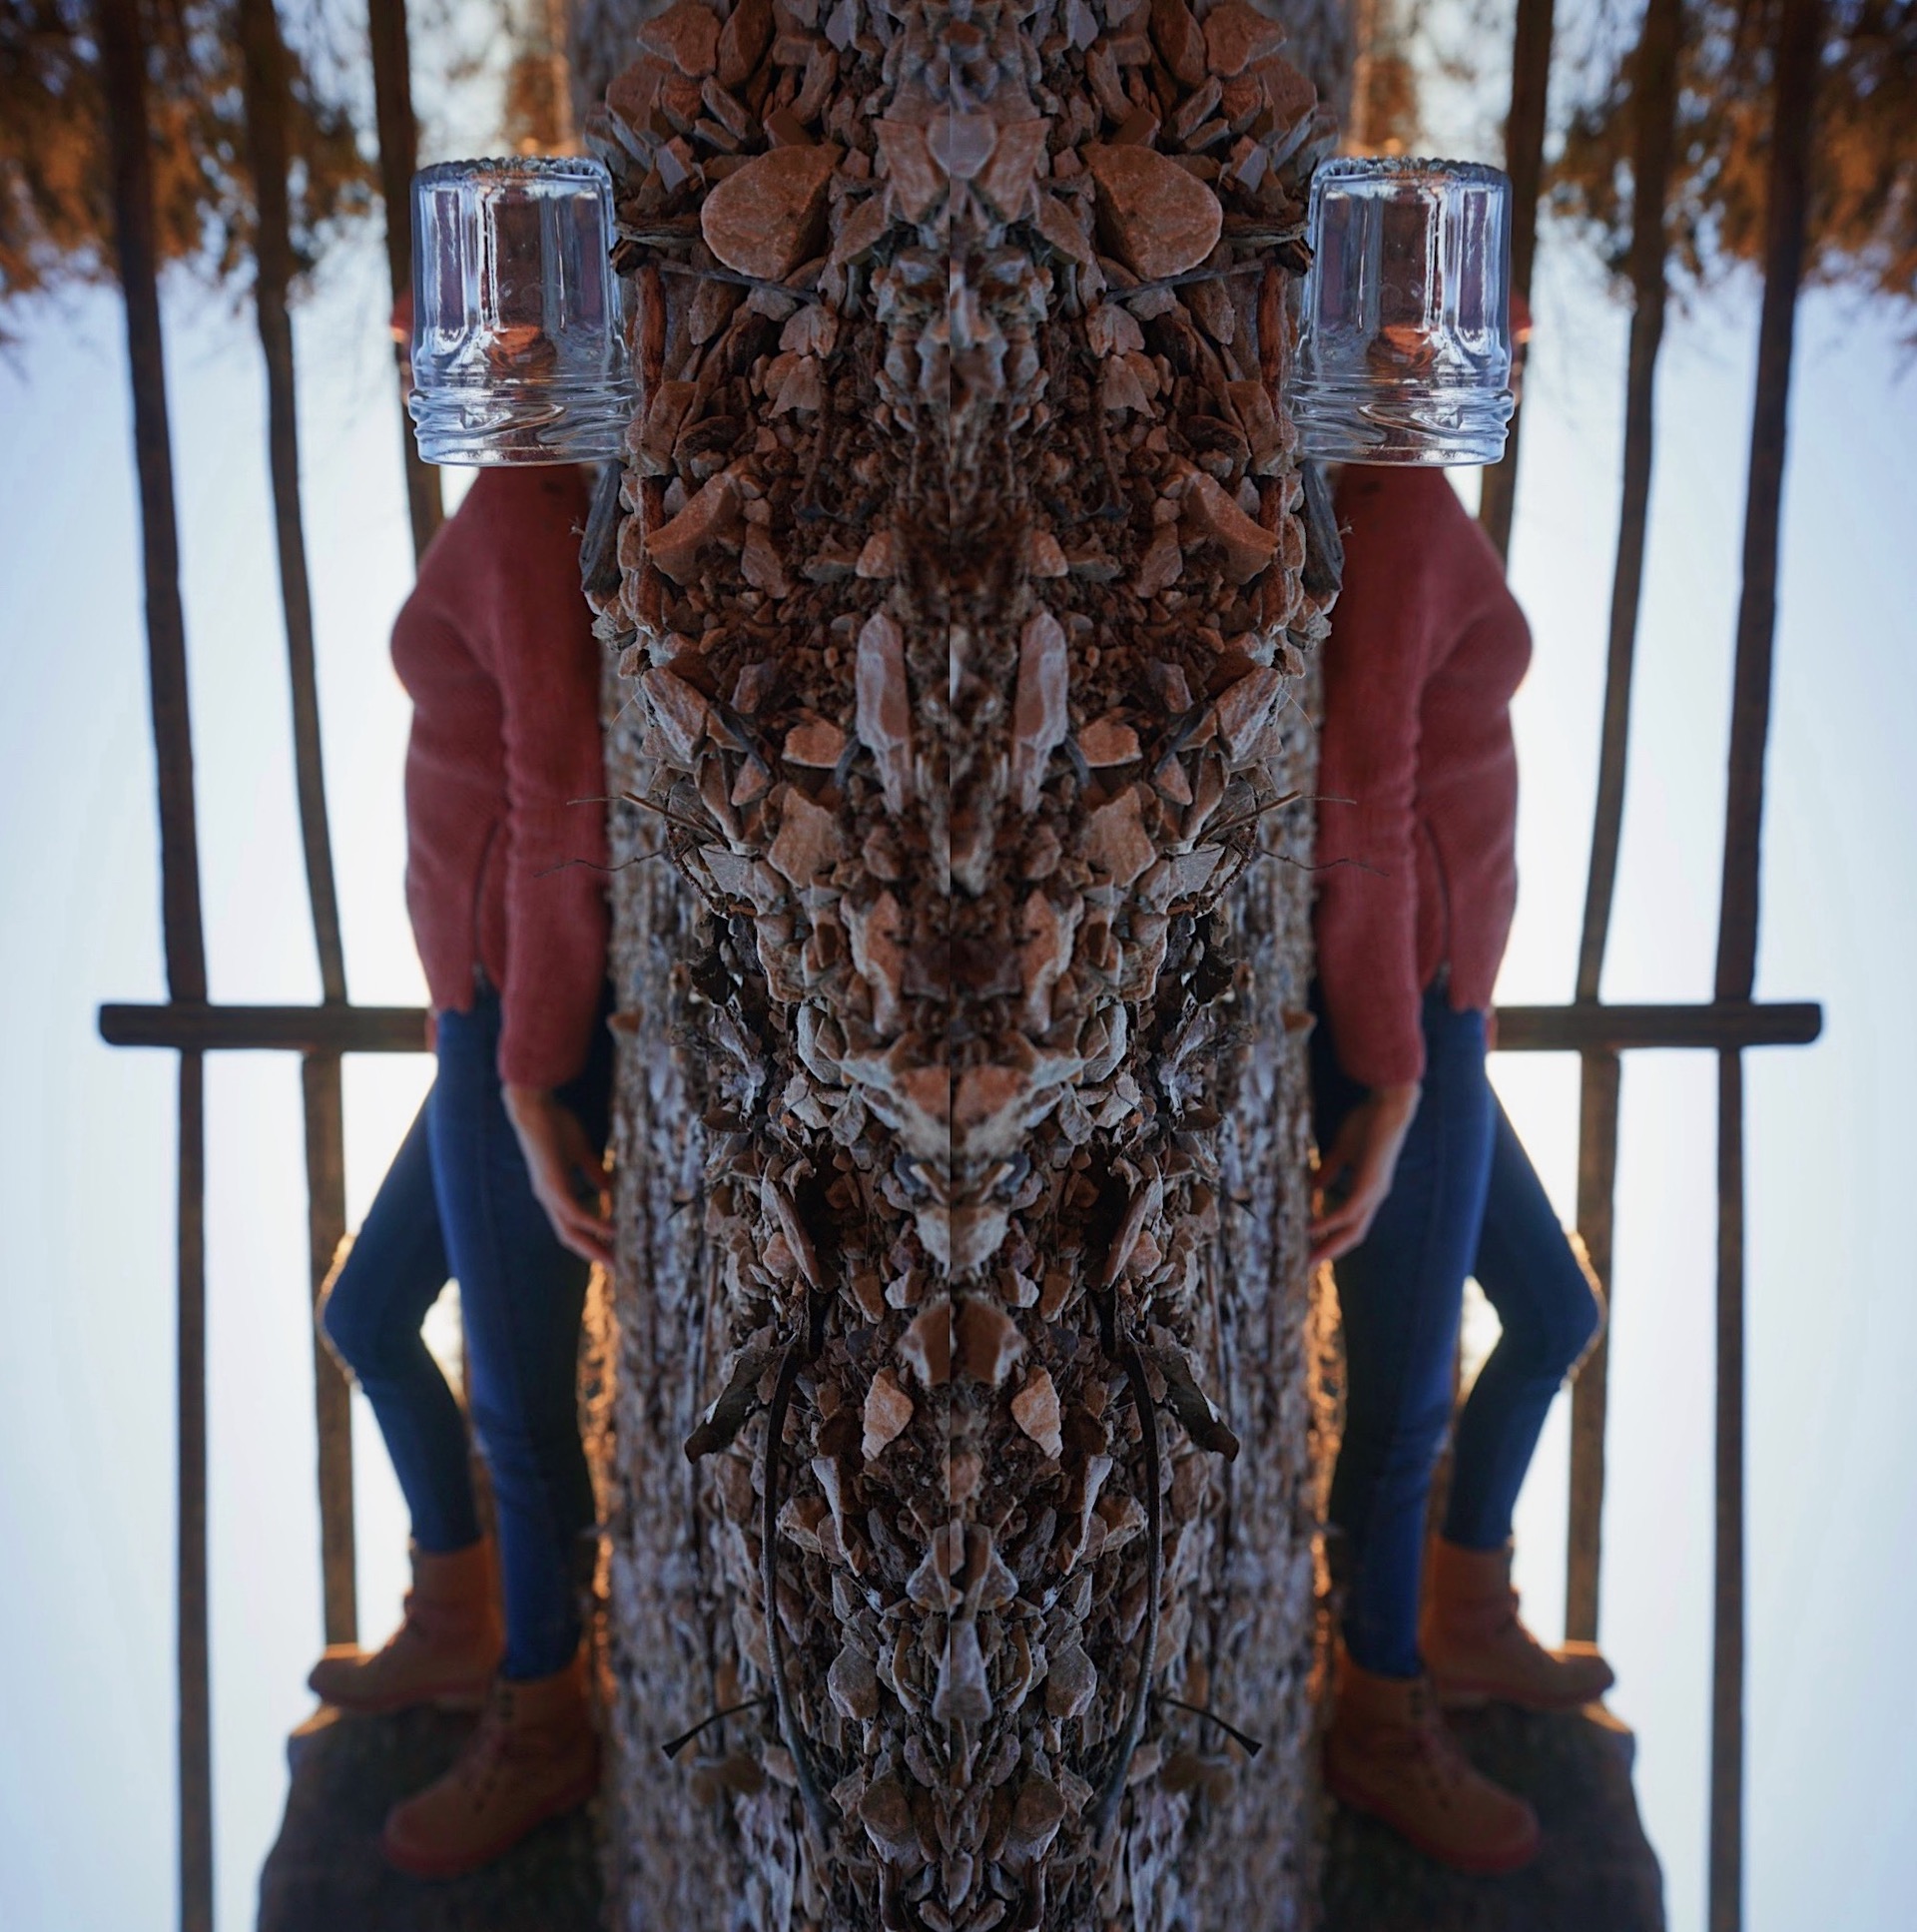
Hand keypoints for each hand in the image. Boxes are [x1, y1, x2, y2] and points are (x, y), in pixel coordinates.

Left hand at [502, 1084, 612, 1267]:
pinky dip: (595, 1225)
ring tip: (615, 1260)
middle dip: (593, 1253)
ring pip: (570, 1233)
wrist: (534, 1108)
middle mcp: (549, 1199)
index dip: (590, 1239)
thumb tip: (609, 1188)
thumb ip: (593, 1171)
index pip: (571, 1224)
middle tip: (616, 1267)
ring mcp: (550, 1195)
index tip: (612, 1250)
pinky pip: (577, 1214)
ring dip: (593, 1248)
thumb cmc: (555, 1123)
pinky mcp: (554, 1187)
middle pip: (570, 1237)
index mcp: (554, 1191)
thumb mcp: (580, 1151)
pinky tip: (613, 1231)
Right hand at [1309, 1081, 1420, 1267]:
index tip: (1311, 1248)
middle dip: (1329, 1252)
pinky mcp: (1369, 1185)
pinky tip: (1310, 1229)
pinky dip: (1327, 1223)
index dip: (1332, 1238)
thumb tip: (1313, 1187)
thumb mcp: (1343, 1150)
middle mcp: (1373, 1197)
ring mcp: (1373, 1193)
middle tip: (1306, 1265)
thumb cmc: (1367, 1122)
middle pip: (1352, 1236)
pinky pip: (1346, 1212)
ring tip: (1307, 1258)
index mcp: (1368, 1190)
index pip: (1351, 1223)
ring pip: (1352, 1231)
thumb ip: (1329, 1170)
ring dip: (1329, 1247)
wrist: (1389, 1107)